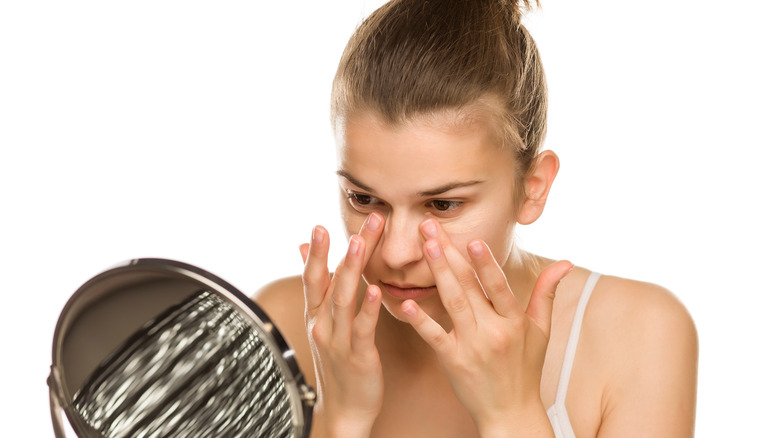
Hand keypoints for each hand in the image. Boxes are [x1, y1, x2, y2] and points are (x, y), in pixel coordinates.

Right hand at [299, 213, 385, 436]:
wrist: (344, 410)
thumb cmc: (338, 362)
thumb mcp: (322, 323)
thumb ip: (318, 286)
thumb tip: (301, 249)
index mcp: (317, 315)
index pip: (313, 277)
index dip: (315, 252)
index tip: (320, 225)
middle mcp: (323, 325)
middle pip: (331, 281)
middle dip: (343, 250)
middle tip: (360, 223)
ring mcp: (338, 341)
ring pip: (343, 300)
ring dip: (352, 269)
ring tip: (361, 244)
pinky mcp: (358, 356)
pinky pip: (362, 329)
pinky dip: (367, 309)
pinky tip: (376, 290)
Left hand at [401, 218, 572, 435]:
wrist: (511, 413)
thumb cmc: (525, 368)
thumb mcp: (541, 330)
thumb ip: (546, 293)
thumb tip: (565, 262)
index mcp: (514, 322)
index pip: (499, 286)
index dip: (486, 263)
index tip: (473, 239)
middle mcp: (493, 331)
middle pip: (469, 286)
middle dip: (449, 254)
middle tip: (431, 228)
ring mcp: (472, 346)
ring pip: (452, 303)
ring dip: (438, 273)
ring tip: (425, 248)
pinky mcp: (453, 361)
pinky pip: (434, 337)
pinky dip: (420, 320)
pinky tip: (406, 302)